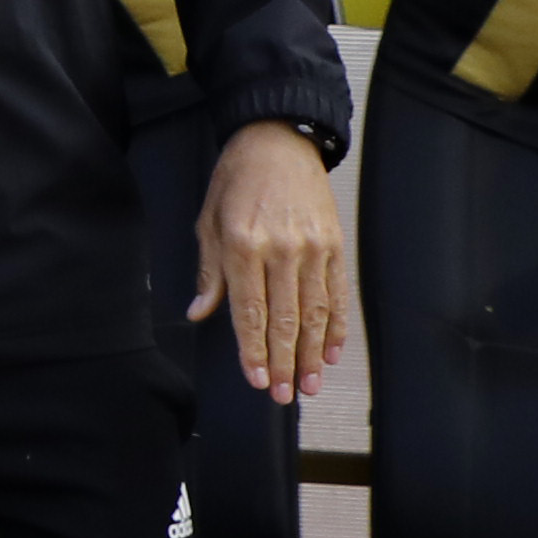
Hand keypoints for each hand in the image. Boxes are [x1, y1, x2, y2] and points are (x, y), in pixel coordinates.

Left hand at [188, 118, 351, 400]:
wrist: (279, 141)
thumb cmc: (235, 181)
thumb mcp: (208, 222)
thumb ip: (210, 273)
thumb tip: (200, 314)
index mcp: (243, 245)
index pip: (249, 311)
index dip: (253, 350)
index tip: (255, 379)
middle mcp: (282, 250)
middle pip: (285, 320)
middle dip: (284, 362)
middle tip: (282, 396)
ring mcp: (313, 248)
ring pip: (315, 313)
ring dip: (312, 354)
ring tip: (308, 385)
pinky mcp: (335, 245)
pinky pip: (337, 294)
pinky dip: (336, 326)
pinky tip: (331, 352)